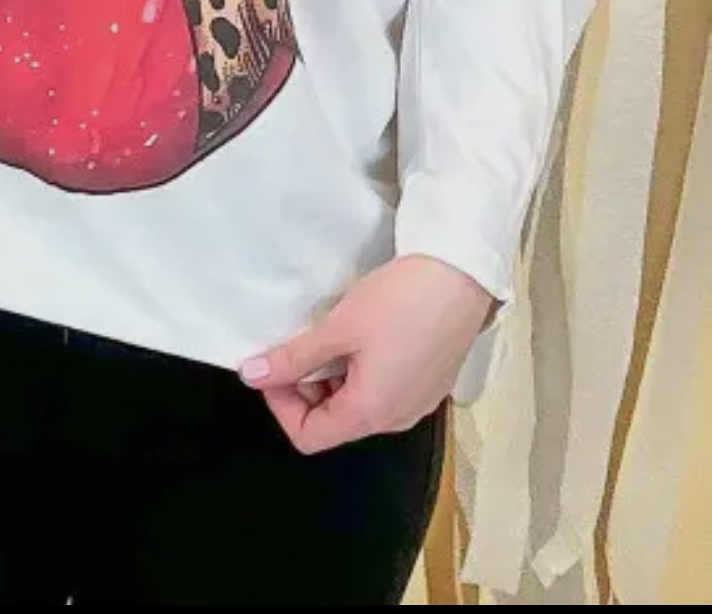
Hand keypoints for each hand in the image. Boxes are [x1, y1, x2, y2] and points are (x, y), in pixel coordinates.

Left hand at [240, 256, 493, 454]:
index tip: (274, 366)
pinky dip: (362, 371)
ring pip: (359, 404)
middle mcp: (397, 418)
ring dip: (334, 377)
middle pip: (334, 422)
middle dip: (306, 388)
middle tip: (300, 344)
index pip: (308, 437)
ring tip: (333, 334)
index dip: (281, 404)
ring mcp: (418, 401)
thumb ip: (293, 358)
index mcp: (371, 414)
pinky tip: (364, 333)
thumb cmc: (402, 302)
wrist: (462, 275)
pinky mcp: (431, 382)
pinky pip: (385, 390)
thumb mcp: (338, 328)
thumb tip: (251, 375)